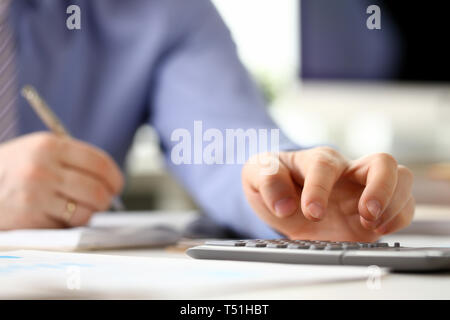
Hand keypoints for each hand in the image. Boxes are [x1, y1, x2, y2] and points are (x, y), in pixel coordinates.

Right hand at [0, 132, 123, 229]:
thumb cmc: (16, 168)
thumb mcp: (40, 150)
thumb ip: (75, 160)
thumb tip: (111, 182)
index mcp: (50, 146)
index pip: (100, 163)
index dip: (114, 178)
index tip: (116, 185)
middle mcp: (42, 168)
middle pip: (97, 190)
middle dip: (107, 199)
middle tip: (104, 201)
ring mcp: (35, 195)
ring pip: (87, 212)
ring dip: (91, 214)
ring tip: (82, 209)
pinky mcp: (30, 218)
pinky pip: (68, 225)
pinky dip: (71, 223)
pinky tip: (61, 215)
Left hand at [242, 147, 414, 241]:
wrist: (283, 199)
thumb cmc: (274, 180)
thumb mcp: (257, 175)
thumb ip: (266, 181)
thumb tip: (285, 205)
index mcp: (317, 160)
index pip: (325, 166)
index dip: (319, 188)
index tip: (311, 213)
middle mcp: (347, 172)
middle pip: (383, 162)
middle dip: (380, 188)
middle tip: (365, 213)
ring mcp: (363, 190)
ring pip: (401, 180)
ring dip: (394, 204)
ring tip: (370, 224)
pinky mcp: (374, 211)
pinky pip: (403, 206)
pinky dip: (398, 218)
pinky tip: (377, 229)